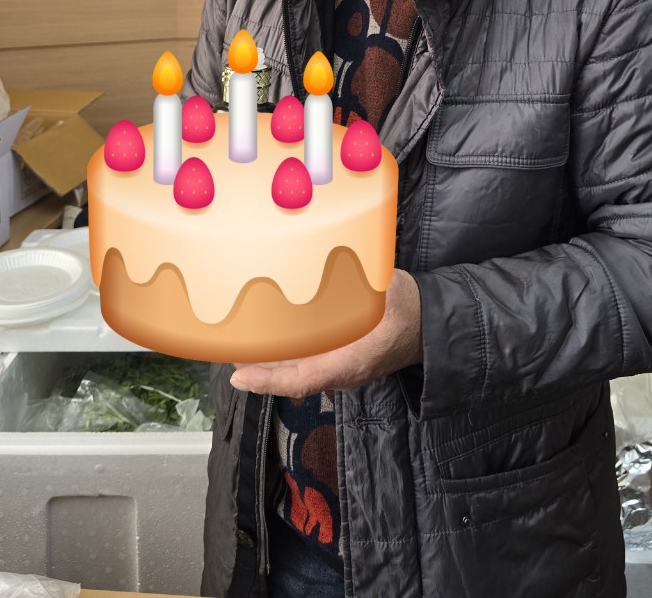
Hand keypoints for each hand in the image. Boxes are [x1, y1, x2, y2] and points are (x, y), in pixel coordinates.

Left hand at [229, 268, 421, 396]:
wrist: (427, 326)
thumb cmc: (409, 309)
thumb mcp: (391, 293)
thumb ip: (367, 285)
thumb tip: (347, 270)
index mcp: (351, 361)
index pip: (303, 379)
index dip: (269, 380)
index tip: (239, 376)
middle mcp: (340, 372)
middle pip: (290, 377)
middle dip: (256, 367)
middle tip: (224, 347)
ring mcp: (338, 369)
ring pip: (294, 371)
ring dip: (265, 361)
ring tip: (236, 342)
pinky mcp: (337, 361)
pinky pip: (304, 363)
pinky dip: (281, 354)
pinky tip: (267, 336)